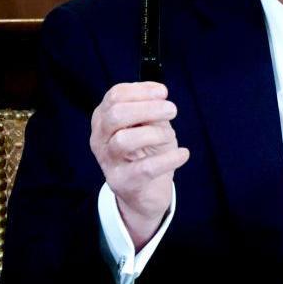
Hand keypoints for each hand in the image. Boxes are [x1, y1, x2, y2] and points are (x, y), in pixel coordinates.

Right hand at [90, 82, 189, 249]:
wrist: (145, 193)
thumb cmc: (148, 152)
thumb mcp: (151, 126)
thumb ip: (151, 111)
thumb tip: (159, 96)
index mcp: (104, 118)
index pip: (115, 96)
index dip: (141, 90)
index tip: (163, 92)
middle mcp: (99, 138)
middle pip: (116, 114)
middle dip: (148, 108)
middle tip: (172, 110)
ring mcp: (107, 161)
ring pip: (124, 140)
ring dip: (155, 134)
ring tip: (170, 138)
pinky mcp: (121, 182)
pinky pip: (145, 168)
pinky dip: (169, 159)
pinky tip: (183, 154)